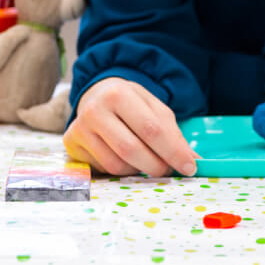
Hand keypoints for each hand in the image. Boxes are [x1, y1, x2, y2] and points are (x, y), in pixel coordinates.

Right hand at [64, 77, 198, 176]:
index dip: (172, 152)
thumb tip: (192, 162)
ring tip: (148, 161)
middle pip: (131, 149)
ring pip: (116, 164)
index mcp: (119, 94)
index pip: (151, 130)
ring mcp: (80, 128)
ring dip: (139, 170)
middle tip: (168, 170)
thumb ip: (173, 134)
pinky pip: (103, 169)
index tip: (189, 167)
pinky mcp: (72, 144)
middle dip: (156, 166)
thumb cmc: (132, 104)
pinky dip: (122, 169)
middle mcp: (94, 110)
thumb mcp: (155, 109)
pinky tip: (126, 158)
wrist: (98, 94)